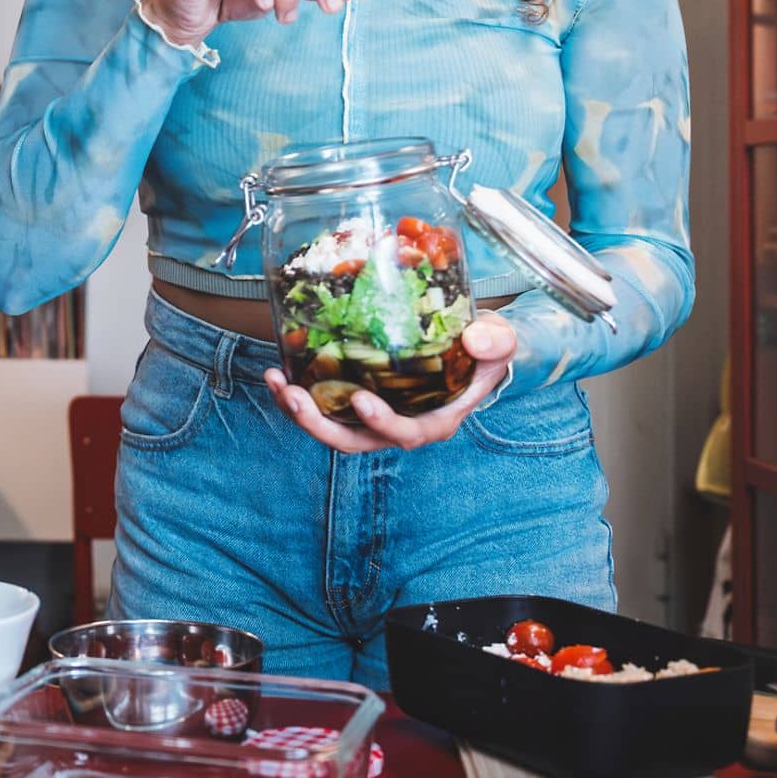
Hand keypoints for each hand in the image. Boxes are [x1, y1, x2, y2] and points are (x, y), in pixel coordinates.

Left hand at [263, 317, 516, 451]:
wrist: (474, 348)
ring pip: (332, 426)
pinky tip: (279, 370)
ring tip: (276, 383)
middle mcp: (399, 423)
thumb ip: (495, 342)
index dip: (383, 423)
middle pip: (355, 439)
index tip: (361, 402)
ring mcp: (374, 413)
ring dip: (299, 410)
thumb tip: (477, 338)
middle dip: (321, 424)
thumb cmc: (485, 351)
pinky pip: (323, 404)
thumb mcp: (500, 343)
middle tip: (294, 398)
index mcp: (434, 419)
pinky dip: (298, 391)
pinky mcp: (355, 395)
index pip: (406, 433)